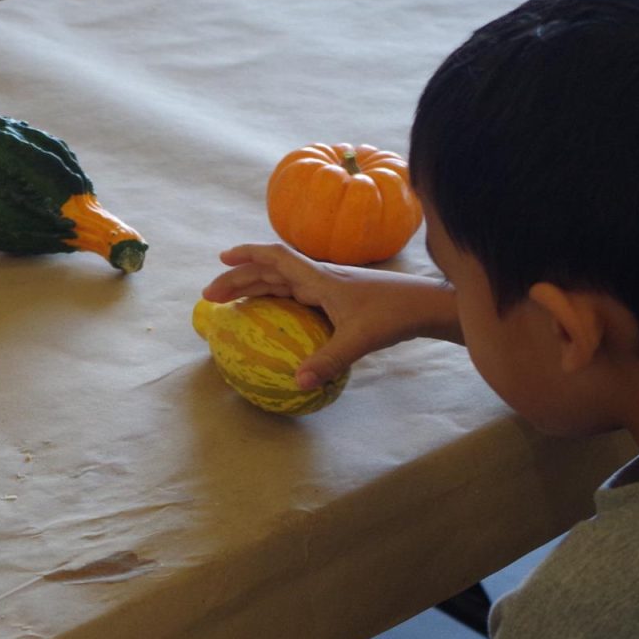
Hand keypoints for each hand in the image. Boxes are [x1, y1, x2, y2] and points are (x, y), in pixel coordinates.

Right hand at [200, 243, 460, 388]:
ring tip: (231, 302)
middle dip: (238, 278)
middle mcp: (320, 278)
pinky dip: (276, 299)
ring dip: (254, 287)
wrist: (427, 305)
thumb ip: (328, 360)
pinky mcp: (339, 299)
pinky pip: (297, 294)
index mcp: (319, 279)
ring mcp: (329, 288)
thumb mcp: (360, 339)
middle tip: (211, 296)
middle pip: (270, 271)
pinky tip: (271, 314)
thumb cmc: (394, 315)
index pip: (275, 258)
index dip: (246, 256)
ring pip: (282, 282)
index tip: (221, 259)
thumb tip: (298, 382)